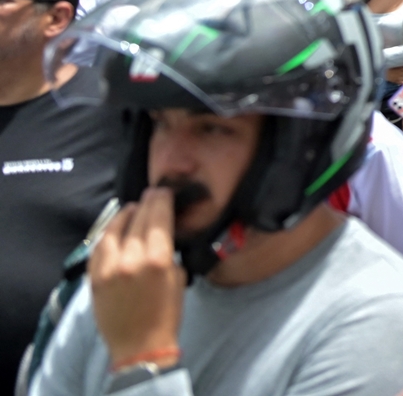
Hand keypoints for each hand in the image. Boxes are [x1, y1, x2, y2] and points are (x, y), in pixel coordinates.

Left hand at [90, 189, 185, 366]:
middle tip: (151, 193)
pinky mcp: (93, 278)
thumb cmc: (166, 313)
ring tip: (131, 209)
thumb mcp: (177, 277)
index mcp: (157, 259)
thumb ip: (167, 251)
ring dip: (123, 215)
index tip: (164, 190)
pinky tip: (113, 230)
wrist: (139, 345)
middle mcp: (130, 259)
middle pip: (137, 218)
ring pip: (113, 229)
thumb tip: (161, 233)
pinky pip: (98, 247)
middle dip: (146, 202)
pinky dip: (107, 234)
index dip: (162, 199)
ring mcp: (107, 268)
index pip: (158, 217)